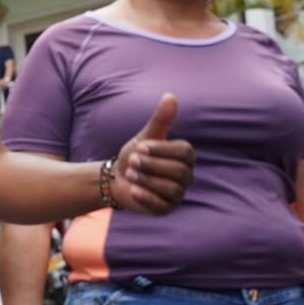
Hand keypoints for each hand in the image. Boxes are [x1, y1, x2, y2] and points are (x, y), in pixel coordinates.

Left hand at [110, 94, 194, 214]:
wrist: (117, 178)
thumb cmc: (135, 155)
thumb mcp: (145, 137)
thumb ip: (160, 120)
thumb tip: (170, 96)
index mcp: (185, 157)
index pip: (184, 152)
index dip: (161, 149)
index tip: (139, 146)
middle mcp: (186, 176)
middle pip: (178, 172)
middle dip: (151, 165)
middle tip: (131, 161)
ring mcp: (177, 194)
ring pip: (171, 189)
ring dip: (147, 180)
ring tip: (129, 174)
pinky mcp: (165, 209)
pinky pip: (162, 206)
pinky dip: (146, 198)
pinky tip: (133, 191)